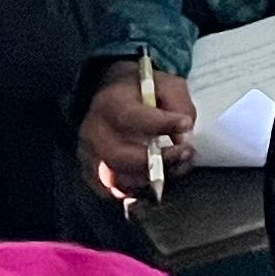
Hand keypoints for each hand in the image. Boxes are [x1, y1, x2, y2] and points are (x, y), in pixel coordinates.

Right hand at [80, 63, 192, 205]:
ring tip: (176, 167)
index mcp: (110, 103)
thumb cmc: (144, 91)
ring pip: (114, 179)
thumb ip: (178, 104)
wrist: (114, 96)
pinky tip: (158, 180)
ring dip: (150, 179)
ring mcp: (88, 156)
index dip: (160, 124)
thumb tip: (184, 134)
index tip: (186, 124)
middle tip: (184, 153)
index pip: (131, 118)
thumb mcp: (166, 84)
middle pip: (118, 157)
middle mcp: (93, 132)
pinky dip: (136, 190)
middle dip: (156, 160)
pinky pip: (111, 191)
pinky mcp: (91, 173)